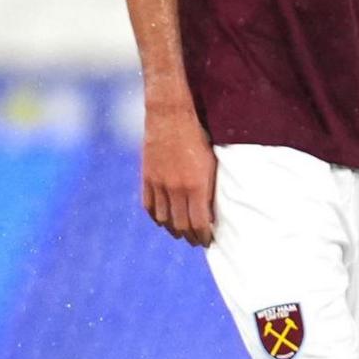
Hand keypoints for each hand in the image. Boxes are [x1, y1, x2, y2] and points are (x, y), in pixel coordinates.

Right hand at [142, 103, 216, 245]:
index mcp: (196, 186)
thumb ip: (211, 188)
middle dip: (189, 236)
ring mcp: (158, 184)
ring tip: (180, 233)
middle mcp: (176, 188)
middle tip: (195, 241)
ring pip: (163, 218)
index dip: (203, 236)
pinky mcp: (146, 177)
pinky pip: (148, 205)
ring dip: (172, 229)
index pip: (199, 222)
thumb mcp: (212, 163)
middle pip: (181, 224)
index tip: (208, 242)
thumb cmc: (199, 137)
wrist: (171, 117)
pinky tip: (162, 220)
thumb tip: (211, 212)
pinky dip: (155, 216)